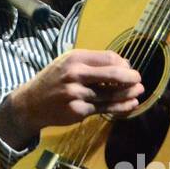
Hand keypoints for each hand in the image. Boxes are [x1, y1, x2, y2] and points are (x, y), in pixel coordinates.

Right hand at [0, 49, 143, 148]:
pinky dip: (121, 108)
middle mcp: (76, 74)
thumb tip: (123, 64)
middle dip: (131, 77)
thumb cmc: (53, 80)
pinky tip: (130, 105)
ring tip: (138, 92)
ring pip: (112, 94)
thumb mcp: (67, 63)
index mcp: (75, 58)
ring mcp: (77, 94)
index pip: (109, 58)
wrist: (31, 103)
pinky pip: (105, 109)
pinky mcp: (79, 111)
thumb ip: (92, 63)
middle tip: (139, 80)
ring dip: (129, 94)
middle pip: (113, 74)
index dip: (123, 63)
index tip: (128, 68)